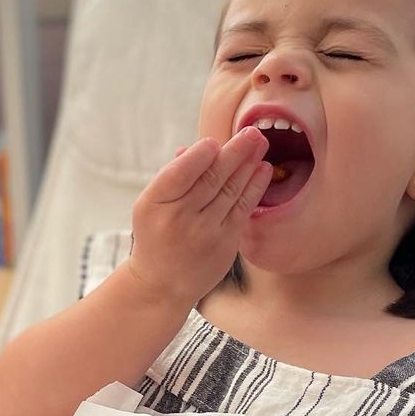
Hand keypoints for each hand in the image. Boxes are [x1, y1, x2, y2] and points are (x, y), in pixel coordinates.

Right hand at [127, 129, 272, 304]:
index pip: (182, 171)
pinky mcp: (225, 244)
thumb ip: (174, 177)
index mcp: (156, 202)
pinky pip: (243, 209)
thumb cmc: (157, 235)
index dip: (201, 155)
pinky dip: (255, 187)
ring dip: (250, 164)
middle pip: (212, 178)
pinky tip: (263, 170)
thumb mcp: (151, 204)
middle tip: (252, 132)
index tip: (214, 141)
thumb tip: (199, 148)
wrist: (162, 283)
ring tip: (261, 143)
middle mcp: (180, 217)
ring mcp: (205, 232)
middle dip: (236, 151)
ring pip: (232, 191)